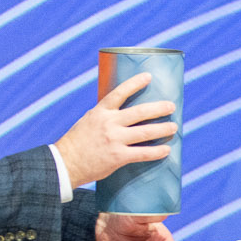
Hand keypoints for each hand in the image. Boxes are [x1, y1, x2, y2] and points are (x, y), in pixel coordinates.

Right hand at [53, 71, 176, 187]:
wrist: (65, 163)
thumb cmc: (78, 142)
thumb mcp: (89, 120)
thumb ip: (106, 115)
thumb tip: (125, 111)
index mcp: (100, 112)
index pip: (119, 93)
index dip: (134, 83)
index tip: (148, 77)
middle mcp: (109, 123)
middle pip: (139, 112)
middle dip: (158, 108)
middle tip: (171, 106)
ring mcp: (114, 140)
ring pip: (144, 132)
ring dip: (162, 129)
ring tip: (174, 127)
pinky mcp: (118, 157)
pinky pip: (142, 153)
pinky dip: (156, 152)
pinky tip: (166, 150)